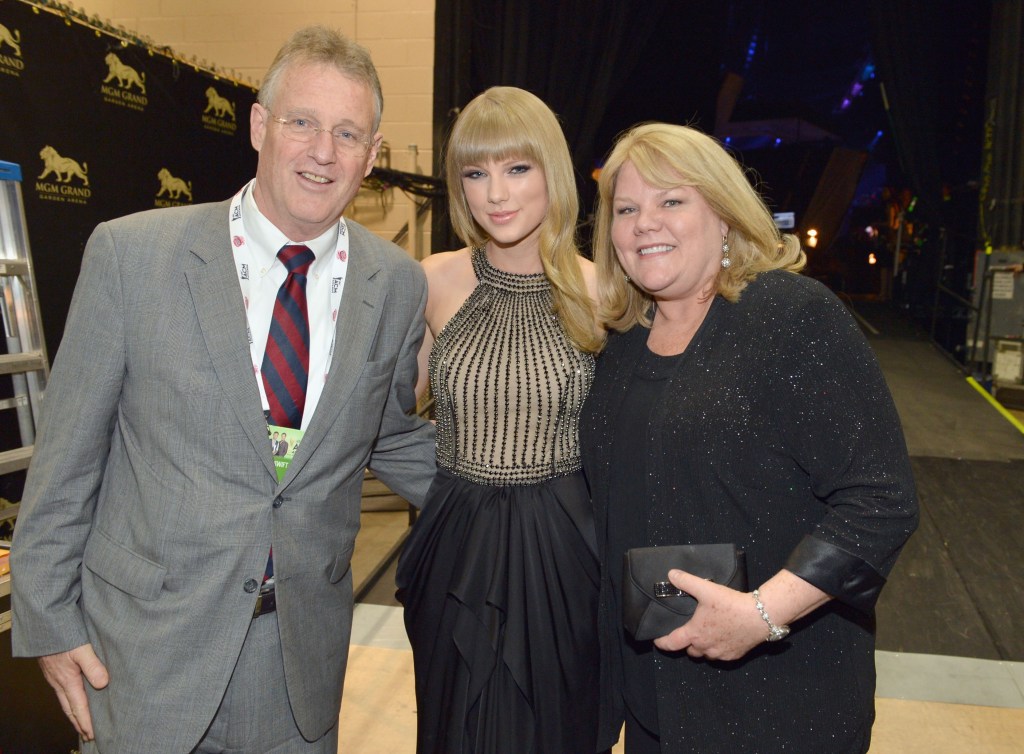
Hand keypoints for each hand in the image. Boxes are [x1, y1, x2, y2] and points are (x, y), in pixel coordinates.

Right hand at [38, 644, 109, 740]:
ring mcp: (55, 677)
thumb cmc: (63, 636)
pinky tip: (74, 699)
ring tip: (81, 722)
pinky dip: (69, 701)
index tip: (92, 733)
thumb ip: (93, 666)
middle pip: (70, 708)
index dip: (86, 721)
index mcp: (68, 681)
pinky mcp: (53, 671)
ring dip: (73, 713)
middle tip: (87, 735)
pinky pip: (62, 692)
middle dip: (78, 723)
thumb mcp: (82, 649)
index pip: (79, 707)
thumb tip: (103, 684)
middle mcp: (59, 682)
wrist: (44, 626)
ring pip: (65, 701)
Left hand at [652, 569, 766, 660]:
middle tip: (688, 632)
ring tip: (705, 634)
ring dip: (702, 647)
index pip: (672, 644)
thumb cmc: (730, 604)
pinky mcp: (733, 656)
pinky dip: (717, 649)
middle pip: (689, 650)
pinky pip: (720, 656)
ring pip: (705, 655)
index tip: (657, 640)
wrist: (760, 616)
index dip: (662, 643)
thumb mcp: (706, 589)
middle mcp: (705, 648)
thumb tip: (671, 574)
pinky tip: (722, 638)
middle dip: (686, 643)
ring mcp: (720, 654)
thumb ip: (686, 581)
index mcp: (695, 633)